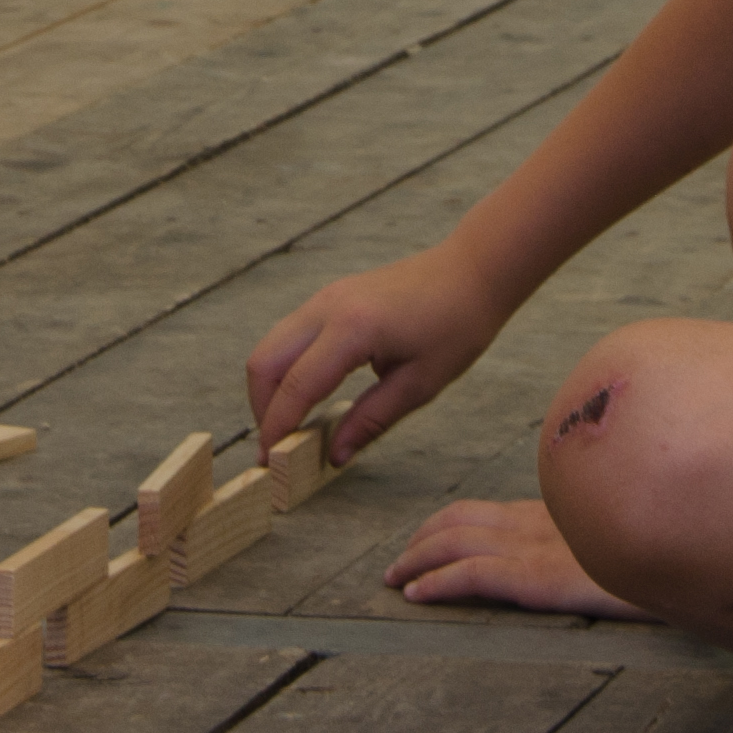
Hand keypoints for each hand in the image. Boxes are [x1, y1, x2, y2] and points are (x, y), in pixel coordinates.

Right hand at [243, 242, 507, 464]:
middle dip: (262, 408)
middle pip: (264, 362)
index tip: (270, 461)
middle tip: (276, 446)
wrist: (471, 271)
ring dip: (272, 388)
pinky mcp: (329, 298)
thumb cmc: (456, 324)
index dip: (277, 427)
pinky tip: (308, 394)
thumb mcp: (420, 384)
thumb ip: (371, 420)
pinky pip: (289, 335)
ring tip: (290, 426)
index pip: (297, 386)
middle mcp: (327, 308)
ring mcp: (324, 298)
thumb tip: (334, 456)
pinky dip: (286, 368)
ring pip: (271, 346)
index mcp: (352, 329)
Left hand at [385, 497, 656, 619]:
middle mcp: (540, 524)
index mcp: (554, 515)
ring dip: (417, 560)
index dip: (441, 526)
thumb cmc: (665, 551)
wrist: (696, 553)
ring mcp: (540, 548)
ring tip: (396, 580)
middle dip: (420, 542)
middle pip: (459, 521)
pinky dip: (439, 582)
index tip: (420, 543)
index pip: (480, 511)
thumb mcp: (621, 543)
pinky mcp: (544, 577)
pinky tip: (419, 595)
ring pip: (456, 543)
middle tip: (396, 565)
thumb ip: (592, 544)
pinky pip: (476, 574)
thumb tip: (575, 563)